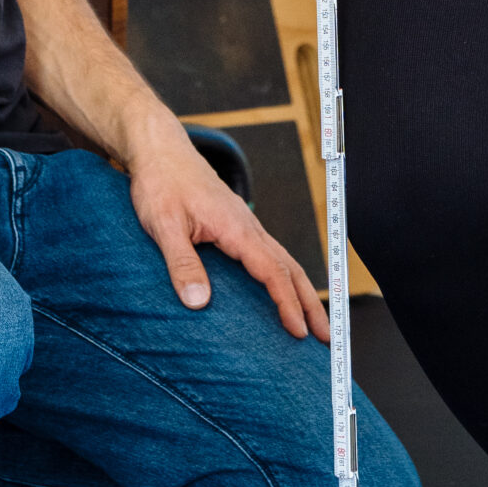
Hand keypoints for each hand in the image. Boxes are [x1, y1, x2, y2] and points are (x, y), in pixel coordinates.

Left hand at [127, 121, 330, 342]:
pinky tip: (283, 290)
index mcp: (235, 227)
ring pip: (284, 260)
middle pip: (290, 267)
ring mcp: (245, 225)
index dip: (287, 303)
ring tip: (314, 320)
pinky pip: (270, 254)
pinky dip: (285, 276)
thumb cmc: (161, 183)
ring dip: (301, 291)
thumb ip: (182, 263)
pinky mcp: (237, 225)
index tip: (298, 331)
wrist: (161, 150)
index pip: (272, 270)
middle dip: (309, 303)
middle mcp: (248, 226)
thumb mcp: (163, 225)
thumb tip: (199, 302)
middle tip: (326, 337)